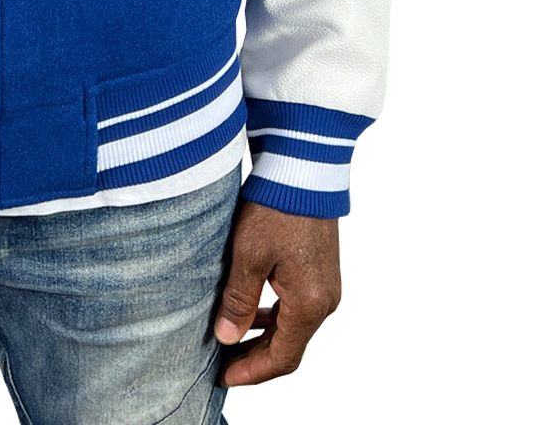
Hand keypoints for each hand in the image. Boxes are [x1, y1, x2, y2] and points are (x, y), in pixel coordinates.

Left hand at [213, 201, 340, 386]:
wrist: (304, 169)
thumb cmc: (277, 208)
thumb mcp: (249, 256)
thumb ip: (238, 301)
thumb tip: (227, 337)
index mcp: (310, 304)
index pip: (282, 357)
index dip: (252, 372)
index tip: (224, 377)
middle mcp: (325, 301)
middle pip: (289, 346)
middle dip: (255, 358)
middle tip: (222, 363)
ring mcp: (326, 286)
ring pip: (292, 327)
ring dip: (263, 337)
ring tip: (230, 339)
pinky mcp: (320, 270)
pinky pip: (296, 307)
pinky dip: (273, 316)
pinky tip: (250, 310)